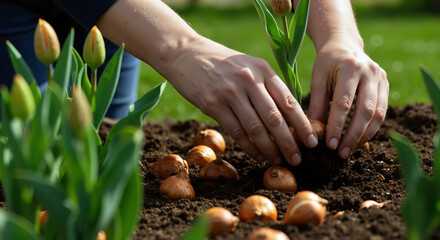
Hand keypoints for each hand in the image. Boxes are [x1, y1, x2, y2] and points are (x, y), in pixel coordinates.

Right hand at [165, 36, 318, 164]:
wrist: (185, 53)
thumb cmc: (221, 62)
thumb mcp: (248, 64)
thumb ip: (266, 85)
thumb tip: (286, 115)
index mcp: (262, 69)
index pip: (289, 101)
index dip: (302, 125)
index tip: (311, 141)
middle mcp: (249, 80)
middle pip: (276, 118)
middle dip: (289, 142)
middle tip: (297, 159)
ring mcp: (230, 92)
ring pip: (256, 128)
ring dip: (269, 149)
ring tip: (278, 160)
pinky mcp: (213, 104)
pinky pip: (236, 131)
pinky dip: (249, 147)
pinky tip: (256, 155)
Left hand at [307, 37, 388, 158]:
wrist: (345, 44)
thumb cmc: (327, 63)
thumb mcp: (318, 79)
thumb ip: (316, 104)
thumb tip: (313, 134)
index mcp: (350, 67)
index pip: (343, 102)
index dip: (337, 126)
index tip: (329, 144)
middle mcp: (370, 72)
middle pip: (365, 110)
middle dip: (353, 135)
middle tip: (341, 153)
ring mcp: (381, 79)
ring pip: (378, 114)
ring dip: (364, 136)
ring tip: (349, 151)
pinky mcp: (386, 85)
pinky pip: (382, 112)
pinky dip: (371, 129)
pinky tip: (359, 140)